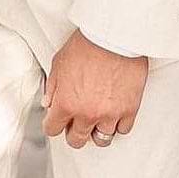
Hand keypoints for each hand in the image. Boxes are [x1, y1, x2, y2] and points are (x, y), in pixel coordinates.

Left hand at [41, 30, 147, 148]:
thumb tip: (49, 103)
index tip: (55, 122)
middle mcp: (87, 113)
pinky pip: (123, 130)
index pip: (53, 129)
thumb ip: (53, 87)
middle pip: (77, 140)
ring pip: (102, 139)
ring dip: (96, 130)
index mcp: (66, 103)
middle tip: (75, 124)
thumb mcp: (59, 63)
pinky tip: (113, 115)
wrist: (113, 37)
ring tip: (96, 120)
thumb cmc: (86, 44)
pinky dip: (117, 125)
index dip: (52, 125)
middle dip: (73, 133)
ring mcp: (109, 114)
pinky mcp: (129, 110)